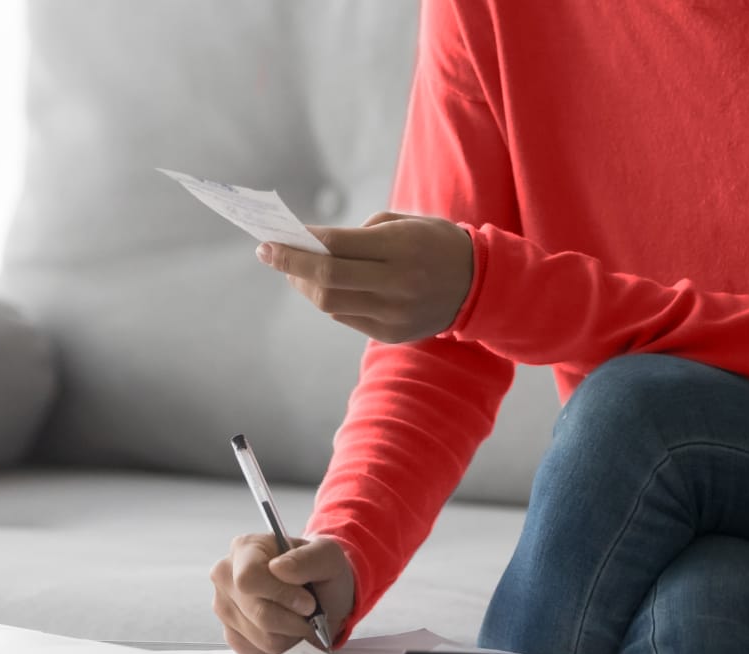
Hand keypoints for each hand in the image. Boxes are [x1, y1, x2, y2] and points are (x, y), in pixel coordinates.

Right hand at [210, 534, 355, 653]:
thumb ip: (307, 559)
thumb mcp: (328, 556)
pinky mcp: (231, 634)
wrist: (322, 595)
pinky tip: (288, 630)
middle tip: (311, 613)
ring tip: (300, 619)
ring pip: (260, 637)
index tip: (308, 602)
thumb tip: (278, 568)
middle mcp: (226, 576)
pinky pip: (258, 652)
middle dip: (293, 619)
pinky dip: (281, 646)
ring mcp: (224, 607)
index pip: (249, 578)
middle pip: (257, 612)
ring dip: (290, 634)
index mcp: (245, 549)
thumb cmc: (321, 571)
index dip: (281, 595)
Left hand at [258, 211, 473, 343]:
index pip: (334, 247)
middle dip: (290, 266)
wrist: (480, 284)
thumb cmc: (435, 242)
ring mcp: (394, 313)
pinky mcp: (392, 334)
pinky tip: (322, 287)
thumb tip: (310, 247)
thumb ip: (358, 235)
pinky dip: (329, 300)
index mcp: (400, 248)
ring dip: (305, 286)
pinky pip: (347, 317)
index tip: (272, 239)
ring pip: (331, 303)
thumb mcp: (403, 223)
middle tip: (268, 254)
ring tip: (293, 272)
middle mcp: (397, 283)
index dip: (298, 244)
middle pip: (326, 280)